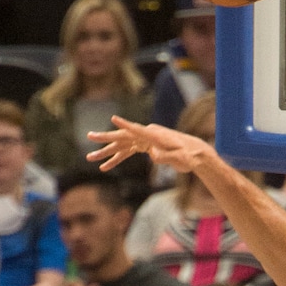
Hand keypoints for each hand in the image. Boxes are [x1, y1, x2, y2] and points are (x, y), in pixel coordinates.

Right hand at [87, 119, 210, 173]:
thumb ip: (165, 157)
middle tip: (89, 137)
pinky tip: (105, 167)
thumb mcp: (179, 159)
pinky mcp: (145, 147)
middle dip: (105, 139)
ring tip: (90, 158)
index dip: (125, 125)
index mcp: (155, 135)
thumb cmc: (189, 156)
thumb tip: (152, 154)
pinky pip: (127, 152)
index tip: (113, 119)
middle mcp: (147, 135)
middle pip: (123, 137)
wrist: (195, 154)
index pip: (137, 129)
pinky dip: (116, 159)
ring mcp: (145, 140)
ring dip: (106, 153)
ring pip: (122, 146)